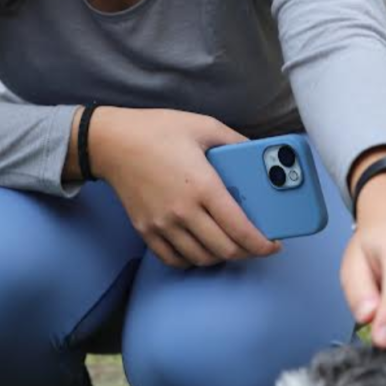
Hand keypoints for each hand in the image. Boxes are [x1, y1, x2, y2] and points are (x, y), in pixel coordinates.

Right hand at [86, 106, 281, 267]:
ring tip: (231, 242)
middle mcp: (183, 211)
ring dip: (222, 256)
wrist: (111, 142)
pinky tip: (201, 247)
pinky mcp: (146, 230)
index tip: (274, 245)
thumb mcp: (204, 125)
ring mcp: (162, 224)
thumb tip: (259, 155)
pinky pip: (174, 259)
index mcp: (203, 186)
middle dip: (248, 252)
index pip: (240, 229)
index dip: (263, 244)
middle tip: (257, 244)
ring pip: (202, 258)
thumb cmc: (157, 130)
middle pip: (225, 250)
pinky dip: (193, 259)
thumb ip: (236, 141)